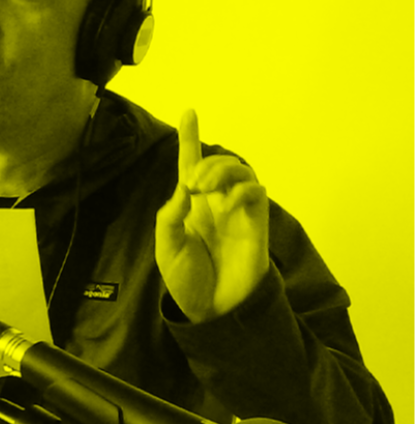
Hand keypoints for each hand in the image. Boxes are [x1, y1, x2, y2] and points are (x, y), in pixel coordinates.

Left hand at [155, 109, 268, 322]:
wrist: (212, 311)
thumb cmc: (188, 282)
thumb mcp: (166, 249)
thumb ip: (169, 217)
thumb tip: (183, 188)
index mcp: (191, 207)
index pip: (190, 165)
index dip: (190, 139)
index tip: (189, 112)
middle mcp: (215, 204)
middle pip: (217, 163)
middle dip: (205, 162)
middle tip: (193, 184)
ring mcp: (237, 213)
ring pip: (240, 171)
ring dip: (222, 171)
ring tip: (204, 189)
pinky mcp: (255, 225)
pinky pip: (256, 192)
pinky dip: (243, 189)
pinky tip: (228, 203)